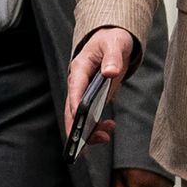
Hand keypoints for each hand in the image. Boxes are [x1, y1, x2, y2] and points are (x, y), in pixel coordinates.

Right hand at [64, 27, 135, 149]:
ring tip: (105, 138)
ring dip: (87, 130)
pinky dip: (96, 125)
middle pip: (71, 108)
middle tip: (82, 147)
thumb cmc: (112, 40)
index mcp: (79, 68)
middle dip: (75, 128)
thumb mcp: (115, 44)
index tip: (79, 120)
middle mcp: (77, 82)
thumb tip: (110, 72)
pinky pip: (89, 116)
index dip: (76, 105)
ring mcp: (83, 92)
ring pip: (78, 116)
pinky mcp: (91, 98)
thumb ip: (113, 57)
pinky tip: (109, 128)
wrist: (113, 41)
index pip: (74, 89)